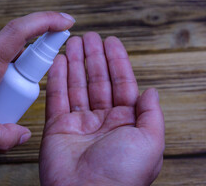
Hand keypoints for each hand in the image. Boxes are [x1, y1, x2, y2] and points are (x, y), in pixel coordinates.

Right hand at [39, 33, 164, 185]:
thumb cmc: (121, 175)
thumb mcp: (150, 143)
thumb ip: (152, 115)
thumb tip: (152, 91)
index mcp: (126, 123)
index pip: (122, 84)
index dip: (116, 61)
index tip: (110, 41)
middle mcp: (102, 121)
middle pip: (97, 80)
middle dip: (93, 57)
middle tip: (88, 36)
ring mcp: (78, 123)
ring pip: (76, 85)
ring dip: (75, 63)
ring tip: (72, 42)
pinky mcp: (57, 127)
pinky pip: (57, 97)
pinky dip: (57, 78)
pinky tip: (59, 62)